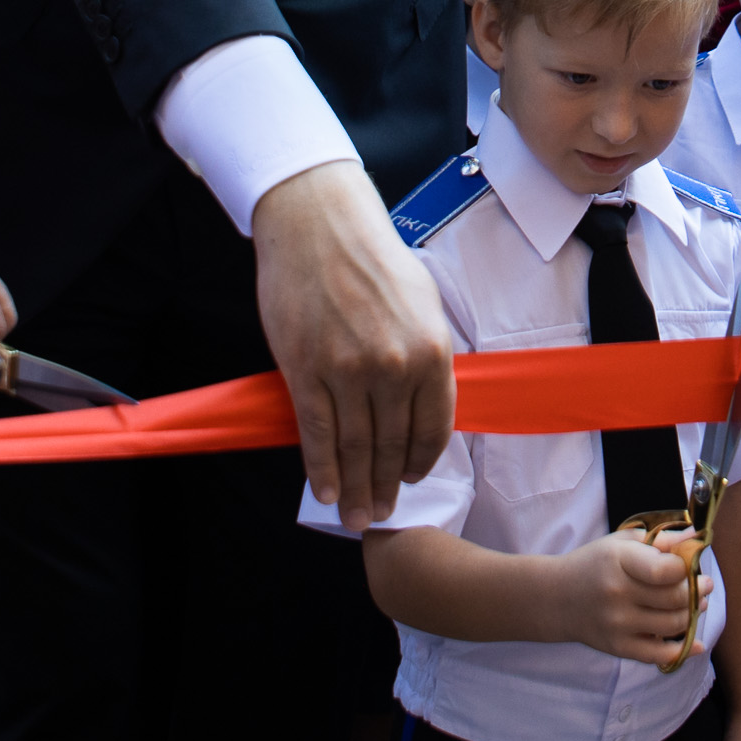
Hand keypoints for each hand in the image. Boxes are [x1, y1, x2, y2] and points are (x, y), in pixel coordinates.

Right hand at [253, 159, 458, 525]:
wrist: (318, 225)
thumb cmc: (372, 257)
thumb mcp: (423, 302)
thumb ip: (427, 354)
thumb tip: (425, 400)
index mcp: (431, 350)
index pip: (434, 427)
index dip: (423, 461)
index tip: (413, 480)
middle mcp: (394, 366)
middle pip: (392, 444)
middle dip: (387, 485)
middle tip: (380, 513)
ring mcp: (348, 372)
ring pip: (355, 446)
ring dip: (355, 487)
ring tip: (354, 515)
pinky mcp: (306, 372)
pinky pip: (317, 432)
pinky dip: (321, 467)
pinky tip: (324, 490)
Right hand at [561, 529, 705, 665]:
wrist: (555, 598)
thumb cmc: (594, 564)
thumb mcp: (621, 542)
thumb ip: (660, 539)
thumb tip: (697, 536)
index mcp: (618, 561)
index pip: (665, 570)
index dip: (687, 568)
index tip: (692, 566)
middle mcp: (617, 593)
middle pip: (674, 598)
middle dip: (698, 591)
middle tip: (704, 585)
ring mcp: (617, 624)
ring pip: (672, 624)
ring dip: (692, 614)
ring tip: (696, 604)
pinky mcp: (618, 647)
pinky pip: (658, 654)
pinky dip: (683, 650)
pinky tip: (696, 643)